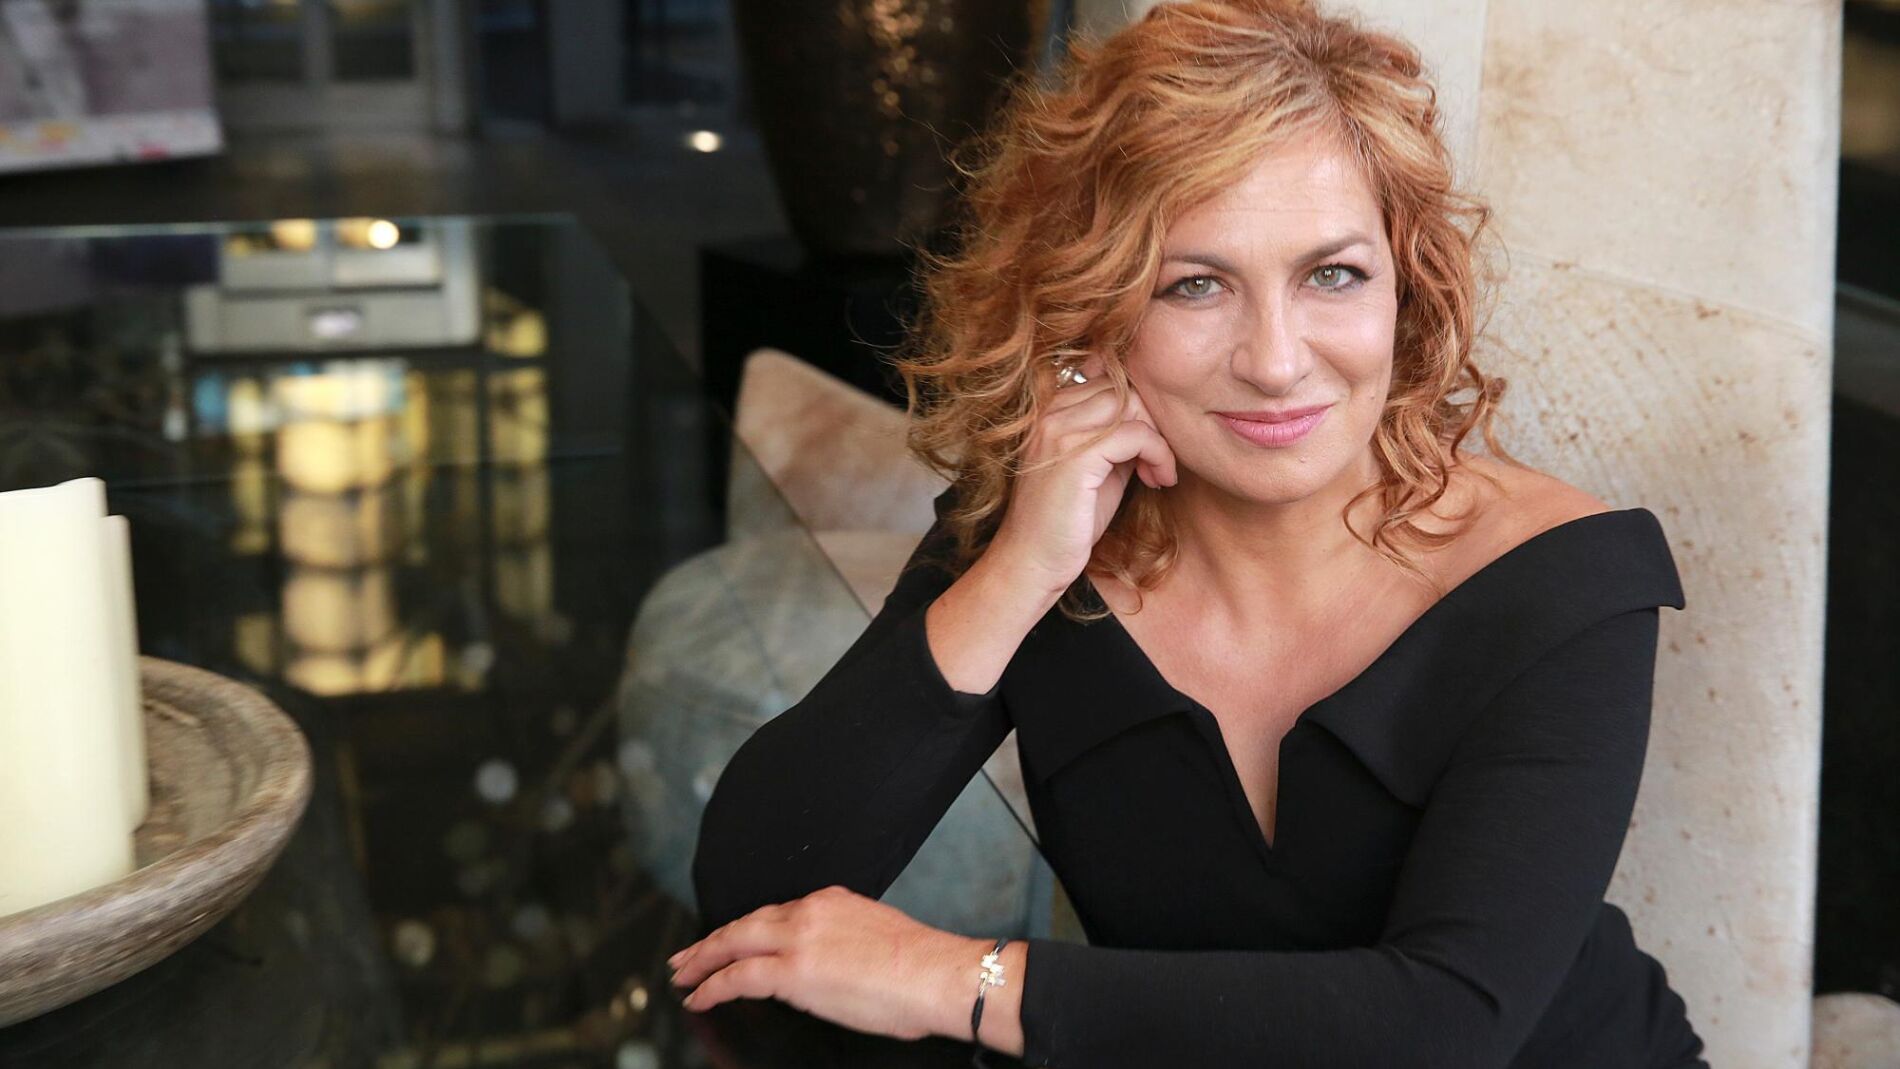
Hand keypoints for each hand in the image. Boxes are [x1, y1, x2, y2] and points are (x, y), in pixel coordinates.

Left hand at [666, 885, 987, 1042]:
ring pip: (734, 943)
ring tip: (683, 975)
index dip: (748, 931)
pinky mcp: (792, 971)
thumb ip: (843, 944)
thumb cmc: (920, 969)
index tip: (734, 941)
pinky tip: (699, 996)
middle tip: (687, 956)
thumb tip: (831, 968)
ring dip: (703, 960)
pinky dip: (712, 986)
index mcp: (831, 901)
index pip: (777, 915)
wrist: (934, 974)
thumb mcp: (875, 937)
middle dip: (711, 941)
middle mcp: (809, 912)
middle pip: (745, 923)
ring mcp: (798, 940)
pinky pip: (738, 976)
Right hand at [988, 351, 1179, 593]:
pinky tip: (1158, 481)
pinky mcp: (1075, 456)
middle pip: (1124, 388)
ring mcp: (1060, 431)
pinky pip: (1137, 434)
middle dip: (1152, 422)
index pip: (1110, 382)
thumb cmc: (1065, 521)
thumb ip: (1117, 438)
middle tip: (1159, 461)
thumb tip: (1154, 421)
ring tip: (1158, 472)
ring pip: (1132, 405)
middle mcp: (1050, 412)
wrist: (1032, 561)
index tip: (1150, 451)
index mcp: (1050, 410)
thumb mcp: (1097, 468)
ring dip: (1158, 438)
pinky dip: (1159, 455)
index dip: (1139, 413)